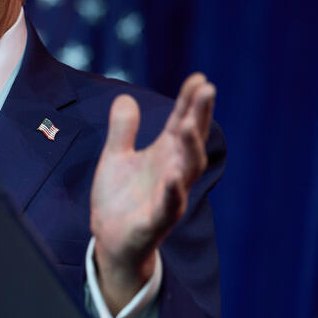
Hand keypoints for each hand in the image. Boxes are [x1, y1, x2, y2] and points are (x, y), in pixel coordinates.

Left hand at [90, 73, 215, 313]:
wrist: (110, 239)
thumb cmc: (120, 198)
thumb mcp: (116, 157)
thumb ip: (122, 129)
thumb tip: (124, 97)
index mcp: (164, 155)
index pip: (181, 122)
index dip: (190, 101)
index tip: (199, 78)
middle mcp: (173, 172)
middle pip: (192, 140)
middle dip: (199, 115)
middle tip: (207, 89)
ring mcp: (168, 196)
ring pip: (187, 170)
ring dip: (190, 147)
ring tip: (188, 125)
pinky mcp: (157, 221)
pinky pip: (169, 206)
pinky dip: (173, 192)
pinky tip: (173, 177)